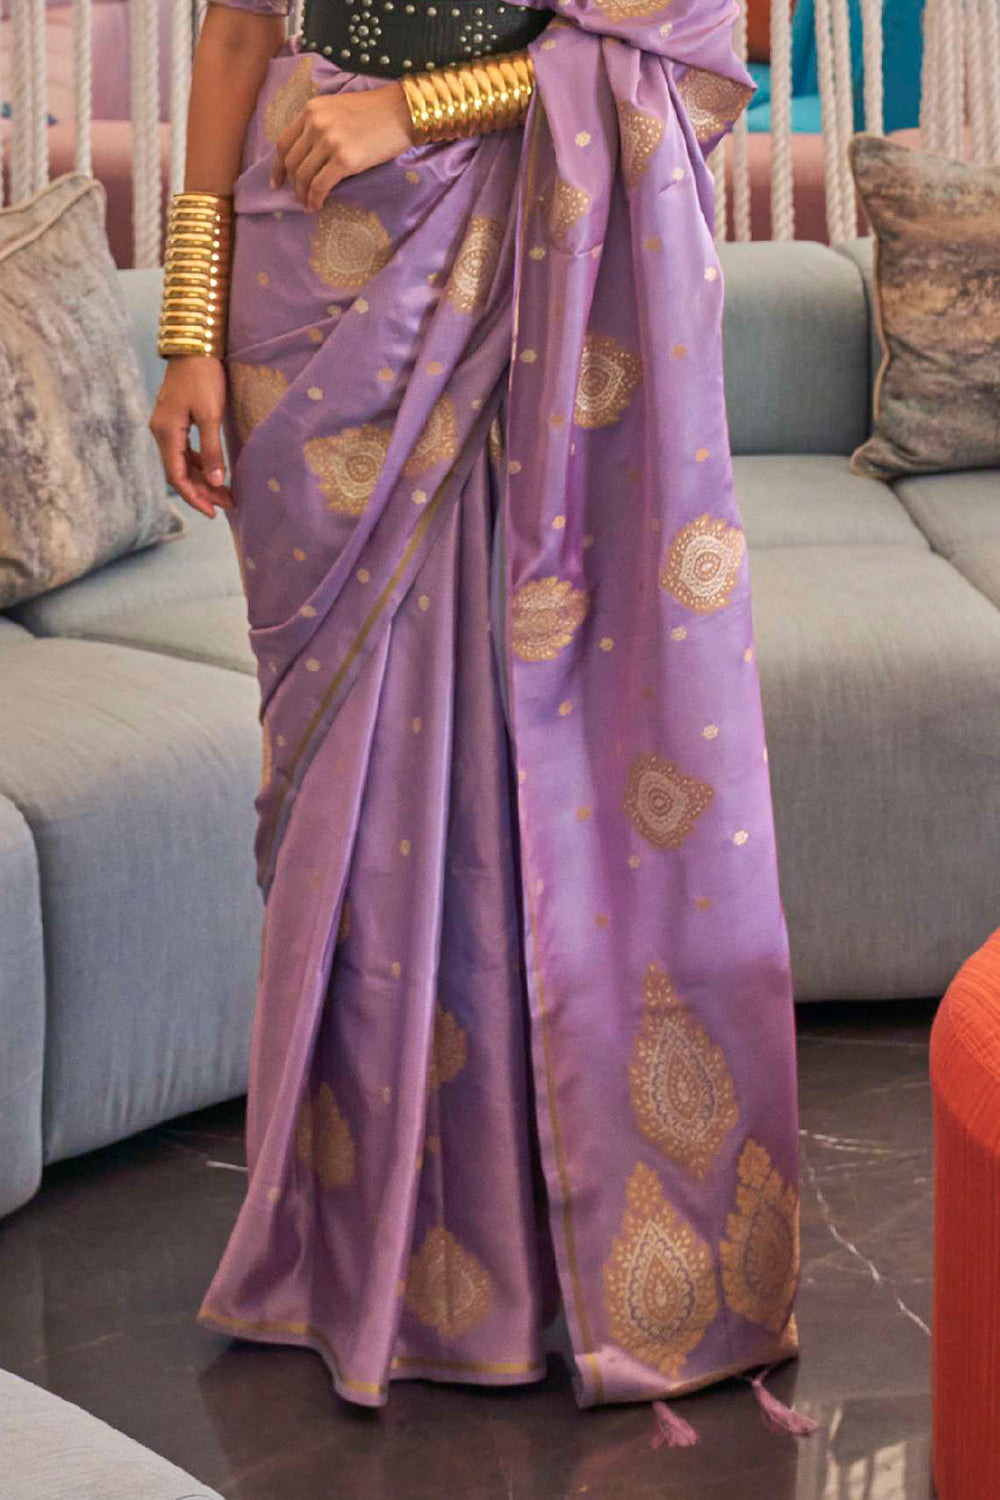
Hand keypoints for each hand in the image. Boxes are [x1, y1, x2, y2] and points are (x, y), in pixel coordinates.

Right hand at [148, 355, 233, 518]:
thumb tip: (217, 481)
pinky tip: (214, 471)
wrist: (194, 345)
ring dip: (202, 478)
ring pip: (182, 462)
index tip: (213, 512)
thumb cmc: (204, 377)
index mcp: (166, 432)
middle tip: (227, 505)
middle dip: (202, 490)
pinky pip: (184, 450)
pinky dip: (199, 463)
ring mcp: (166, 425)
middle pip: (179, 472)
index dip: (194, 497)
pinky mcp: (174, 419)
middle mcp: (161, 431)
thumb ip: (212, 450)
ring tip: (225, 492)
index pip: (176, 476)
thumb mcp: (211, 415)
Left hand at [270, 84, 413, 208]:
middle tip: (296, 197)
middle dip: (291, 184)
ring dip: (303, 195)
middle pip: (292, 162)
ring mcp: (329, 141)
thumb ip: (320, 125)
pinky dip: (314, 199)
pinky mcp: (344, 159)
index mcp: (312, 110)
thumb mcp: (338, 109)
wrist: (401, 112)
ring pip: (303, 176)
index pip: (284, 142)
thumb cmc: (375, 112)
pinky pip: (320, 185)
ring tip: (307, 205)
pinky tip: (316, 206)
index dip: (277, 166)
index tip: (277, 181)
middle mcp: (316, 124)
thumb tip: (309, 155)